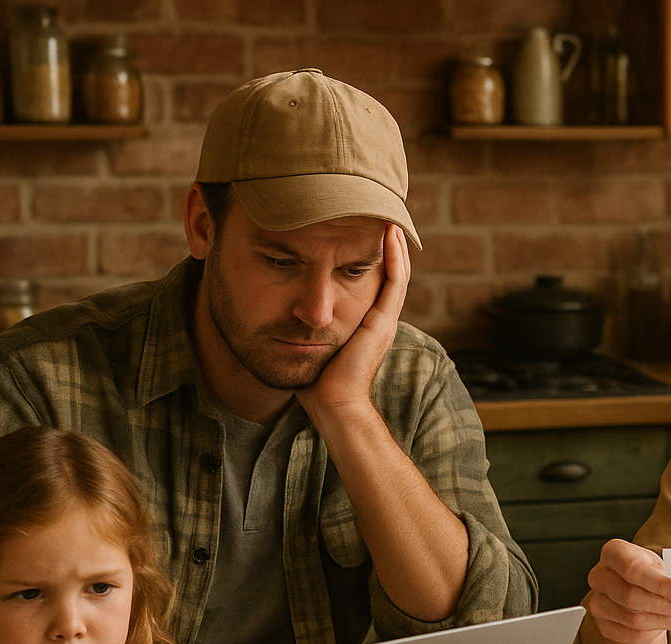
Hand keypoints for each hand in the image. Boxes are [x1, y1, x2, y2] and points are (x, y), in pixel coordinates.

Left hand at [297, 222, 411, 418]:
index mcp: (364, 323)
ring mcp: (385, 319)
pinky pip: (396, 280)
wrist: (332, 404)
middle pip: (389, 272)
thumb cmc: (314, 382)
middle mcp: (379, 318)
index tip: (357, 228)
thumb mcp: (305, 343)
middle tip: (378, 212)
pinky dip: (395, 255)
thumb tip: (271, 307)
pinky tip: (389, 232)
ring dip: (394, 242)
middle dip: (385, 243)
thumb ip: (299, 324)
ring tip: (388, 213)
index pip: (371, 280)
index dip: (369, 255)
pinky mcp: (384, 321)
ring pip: (398, 271)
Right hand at [584, 539, 670, 643]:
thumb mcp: (658, 565)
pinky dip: (652, 631)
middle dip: (665, 606)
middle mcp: (599, 576)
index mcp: (613, 553)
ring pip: (632, 619)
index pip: (632, 569)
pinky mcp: (602, 624)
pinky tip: (663, 622)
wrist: (633, 587)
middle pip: (631, 597)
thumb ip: (670, 577)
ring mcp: (597, 602)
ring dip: (662, 620)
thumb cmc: (647, 572)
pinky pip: (630, 634)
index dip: (658, 584)